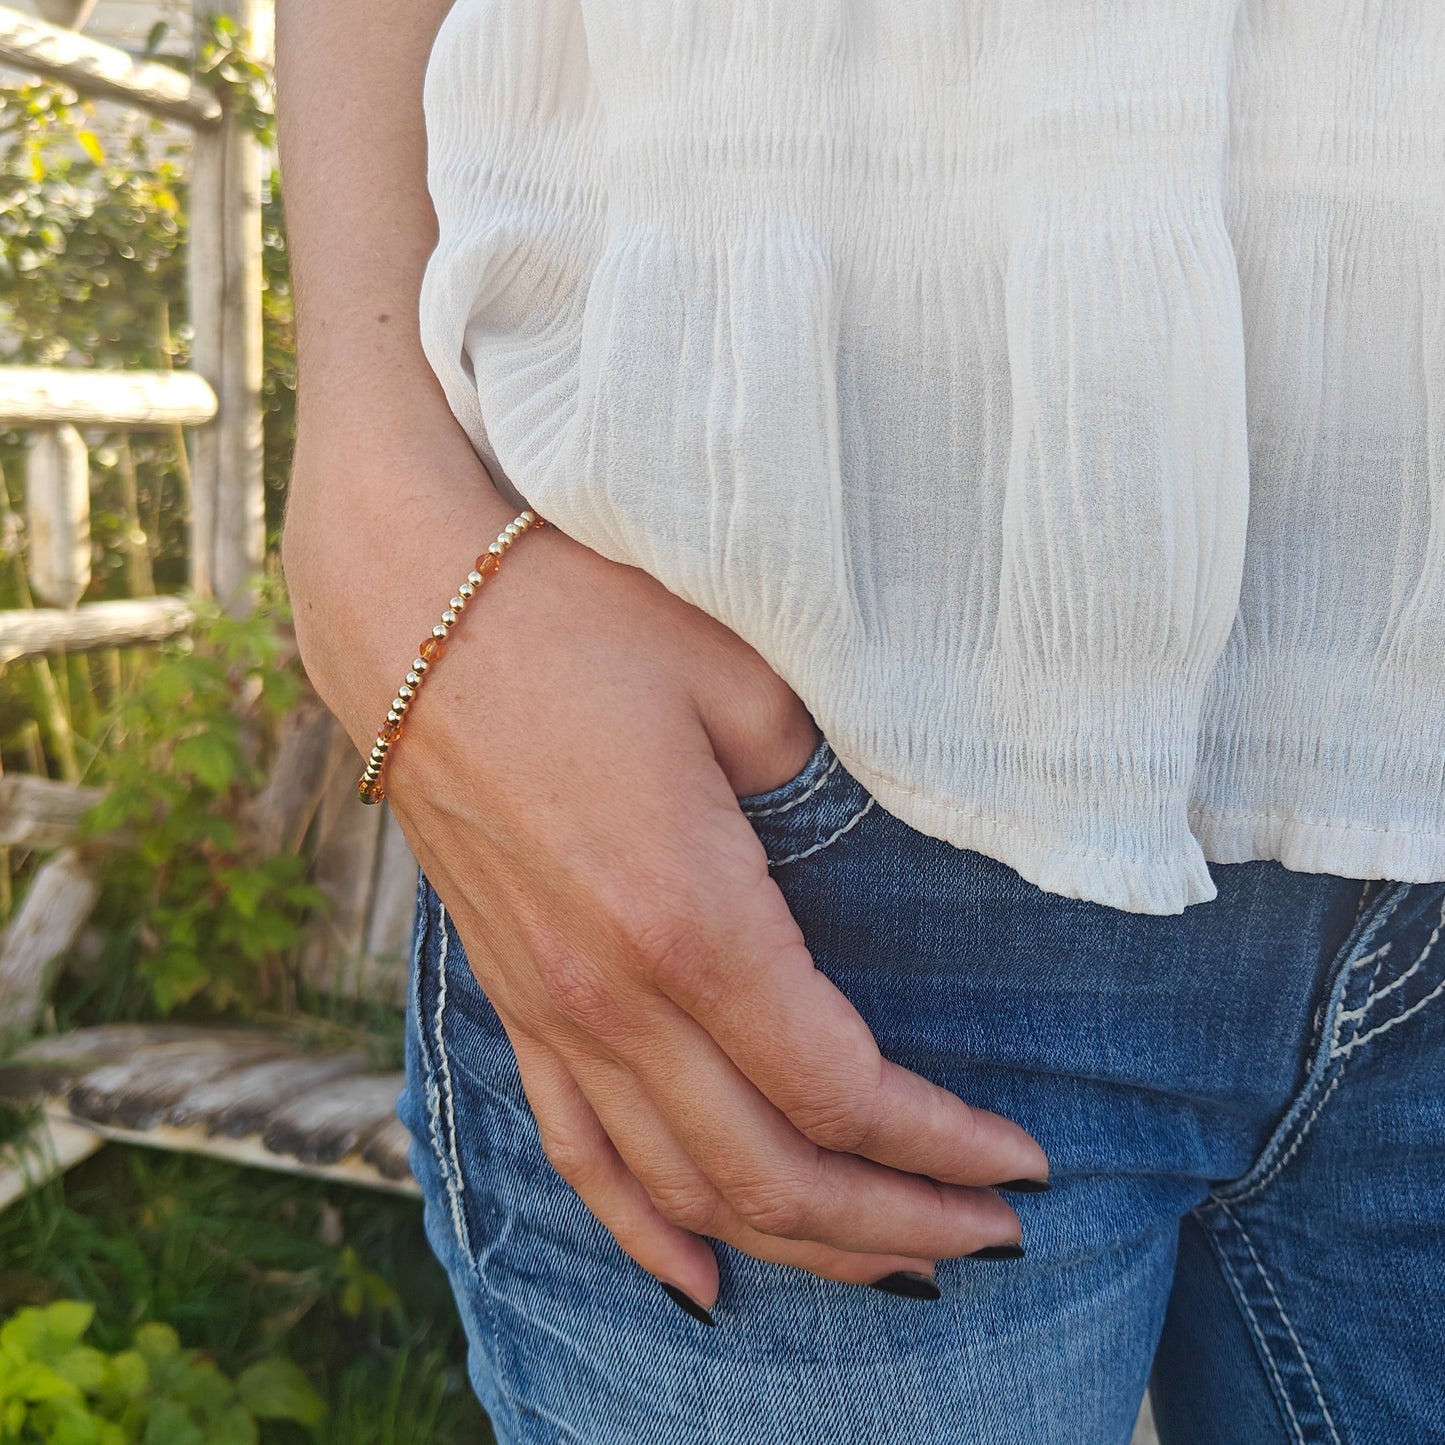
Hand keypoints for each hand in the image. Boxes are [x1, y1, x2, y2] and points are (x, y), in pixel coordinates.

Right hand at [286, 453, 1047, 1314]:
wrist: (410, 614)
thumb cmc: (581, 623)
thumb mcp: (741, 682)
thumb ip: (828, 787)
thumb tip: (888, 854)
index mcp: (689, 920)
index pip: (838, 1089)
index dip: (940, 1146)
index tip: (1019, 1165)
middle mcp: (613, 997)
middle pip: (770, 1171)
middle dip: (894, 1224)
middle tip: (991, 1236)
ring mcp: (550, 1010)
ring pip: (681, 1186)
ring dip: (793, 1243)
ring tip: (888, 1265)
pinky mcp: (512, 998)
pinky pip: (575, 1151)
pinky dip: (643, 1228)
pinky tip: (700, 1275)